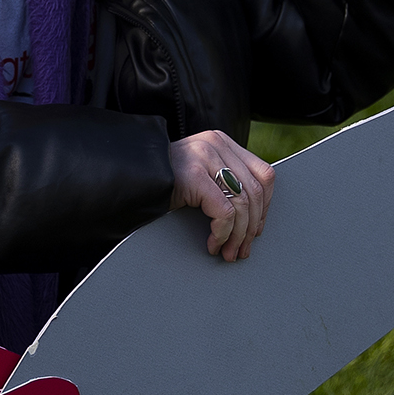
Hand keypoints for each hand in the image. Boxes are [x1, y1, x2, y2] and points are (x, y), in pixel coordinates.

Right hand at [169, 130, 274, 260]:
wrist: (128, 178)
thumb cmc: (161, 182)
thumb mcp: (199, 172)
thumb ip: (223, 178)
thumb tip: (254, 214)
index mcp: (221, 142)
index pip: (264, 174)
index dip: (265, 206)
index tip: (256, 228)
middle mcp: (216, 144)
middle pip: (255, 192)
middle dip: (252, 227)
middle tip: (242, 249)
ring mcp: (205, 157)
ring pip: (242, 205)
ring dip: (238, 236)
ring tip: (228, 252)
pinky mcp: (195, 176)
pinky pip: (224, 213)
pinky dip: (222, 234)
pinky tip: (212, 244)